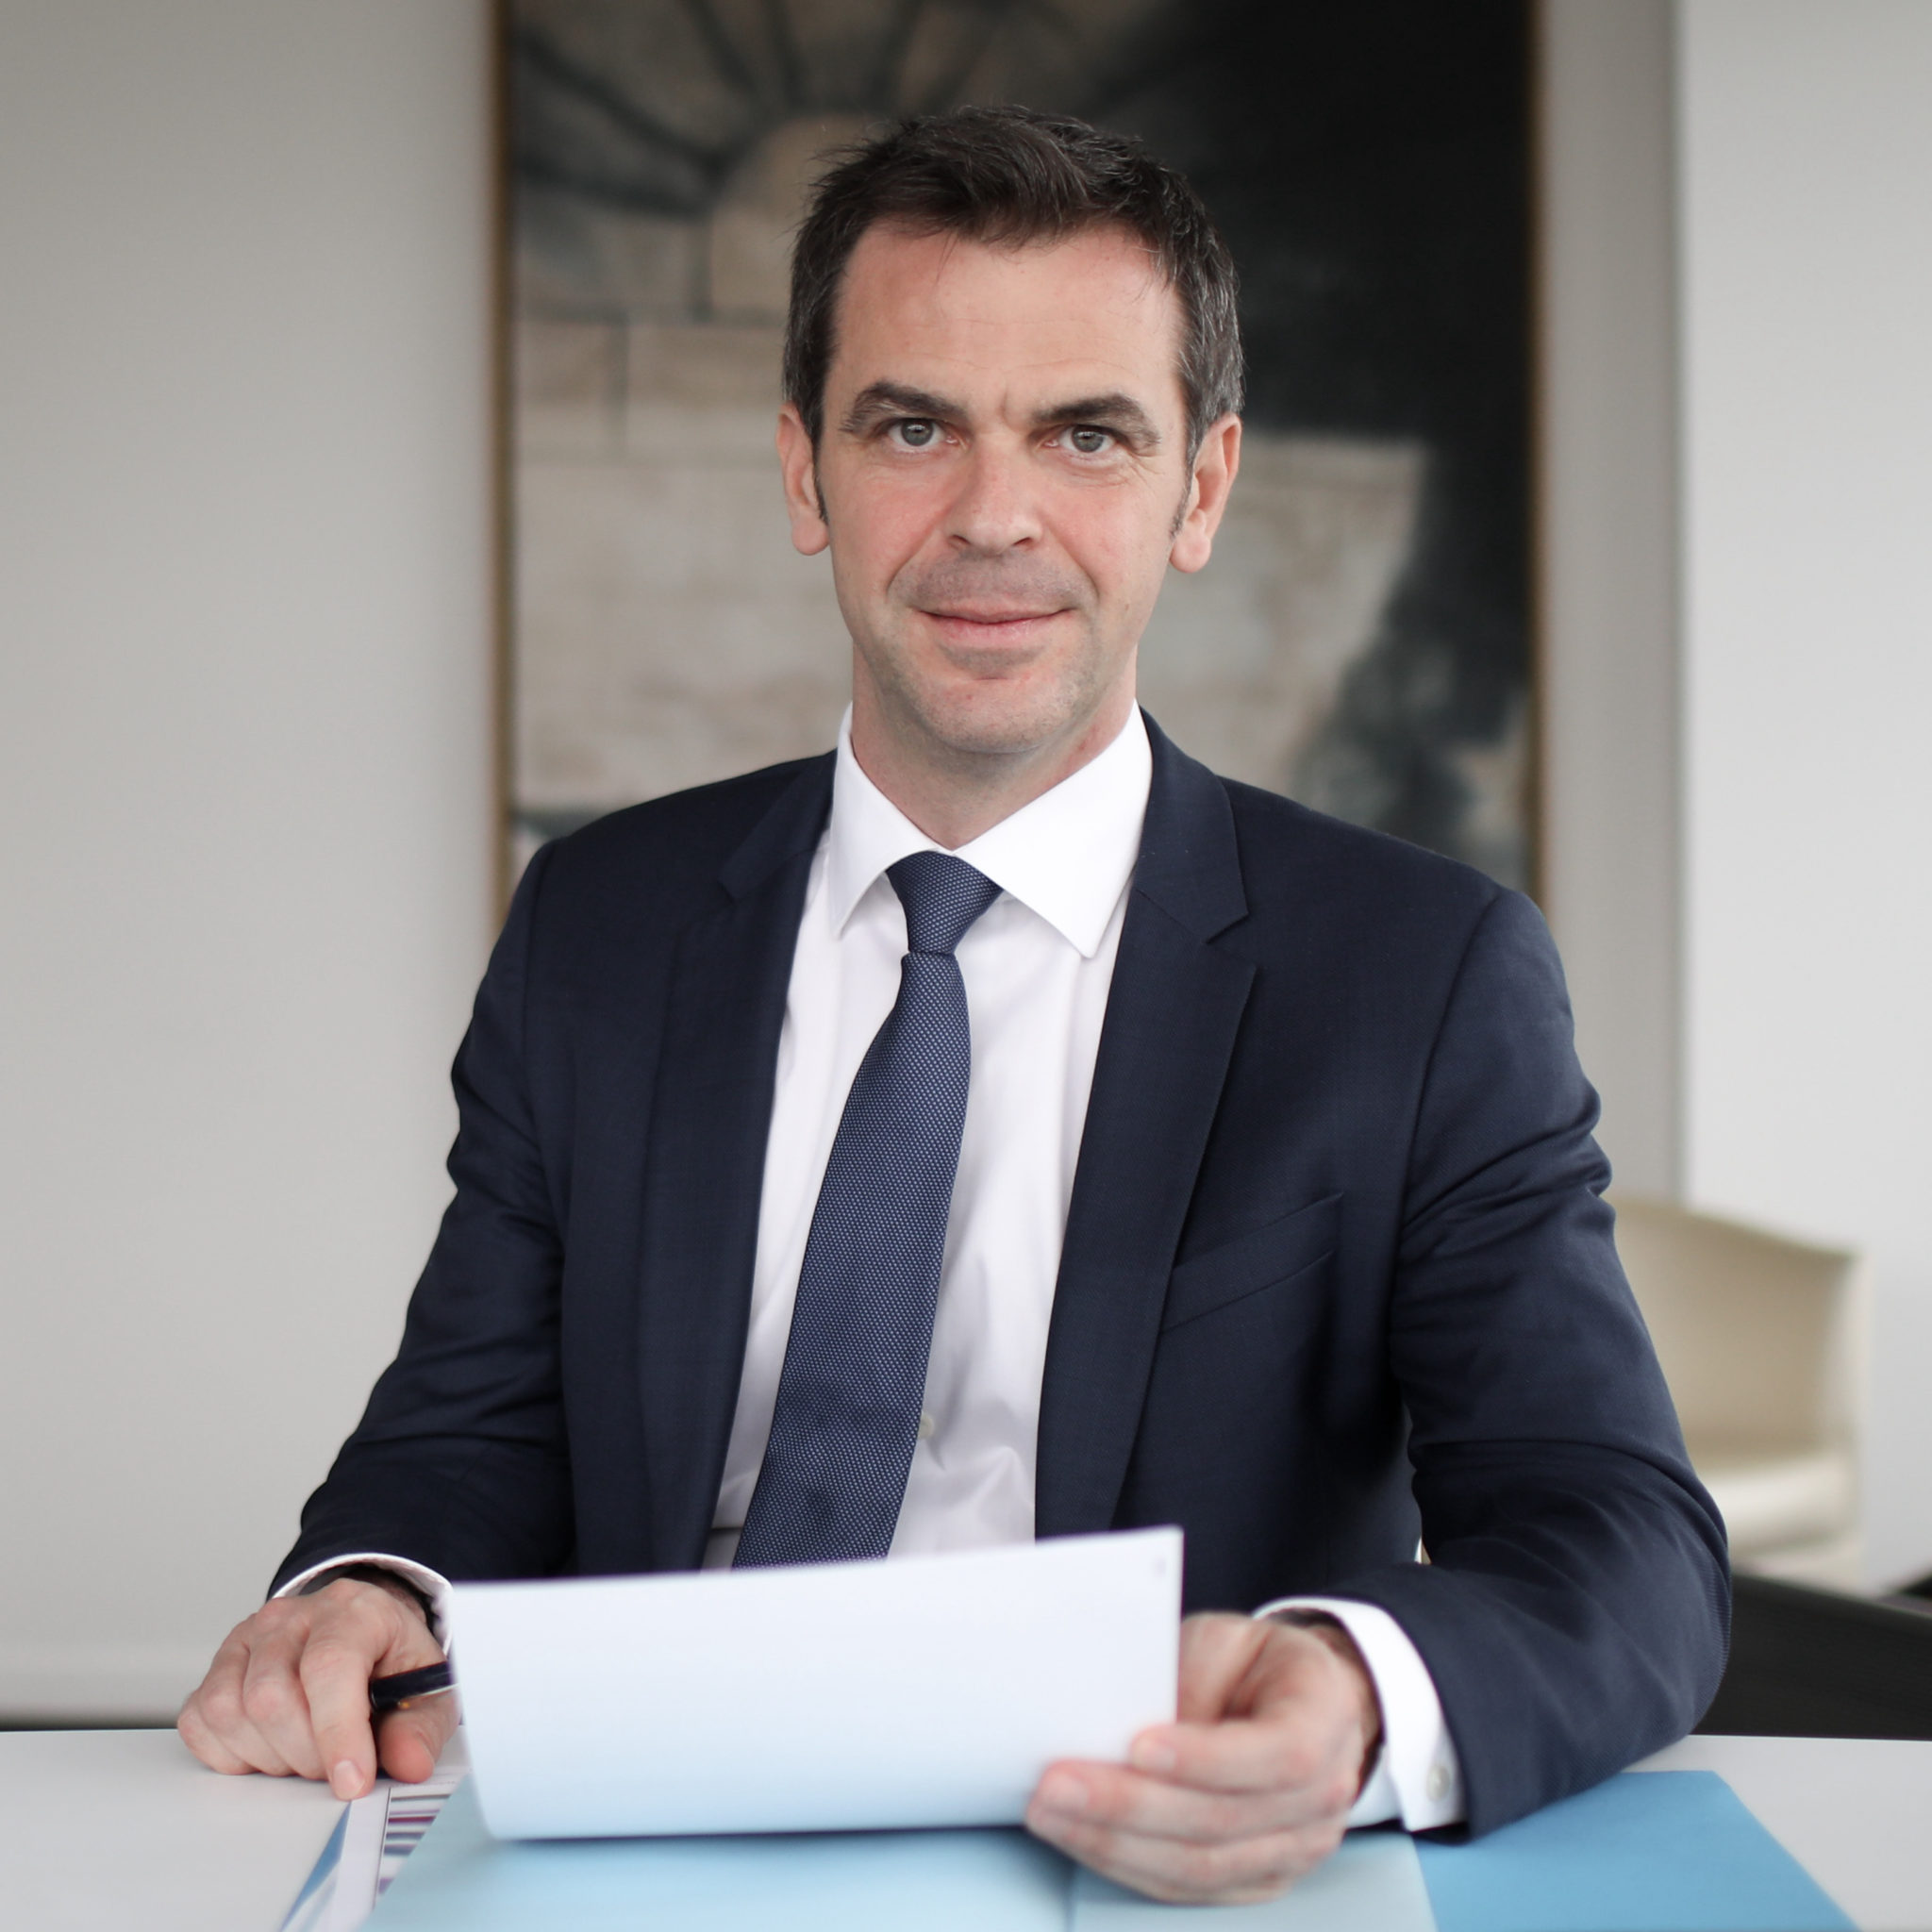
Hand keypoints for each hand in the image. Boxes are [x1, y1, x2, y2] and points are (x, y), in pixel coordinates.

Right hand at [177, 1575, 454, 1798]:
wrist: (362, 1635)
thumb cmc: (390, 1662)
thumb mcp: (426, 1689)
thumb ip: (420, 1726)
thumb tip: (410, 1764)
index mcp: (353, 1609)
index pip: (330, 1666)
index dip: (338, 1732)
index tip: (352, 1782)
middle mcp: (293, 1616)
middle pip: (272, 1698)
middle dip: (306, 1754)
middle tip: (335, 1763)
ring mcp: (248, 1639)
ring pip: (231, 1712)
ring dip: (270, 1756)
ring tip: (306, 1751)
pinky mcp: (217, 1668)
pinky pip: (200, 1722)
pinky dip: (232, 1753)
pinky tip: (271, 1747)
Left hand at [1025, 1611, 1381, 1903]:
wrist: (1301, 1704)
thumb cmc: (1258, 1665)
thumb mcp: (1228, 1639)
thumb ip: (1191, 1676)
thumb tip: (1127, 1724)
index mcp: (1325, 1721)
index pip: (1276, 1755)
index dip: (1204, 1757)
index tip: (1136, 1745)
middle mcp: (1322, 1799)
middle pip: (1223, 1821)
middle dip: (1130, 1806)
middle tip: (1058, 1783)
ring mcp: (1294, 1850)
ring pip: (1199, 1866)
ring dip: (1115, 1843)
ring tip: (1052, 1813)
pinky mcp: (1255, 1879)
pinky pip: (1187, 1887)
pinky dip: (1127, 1863)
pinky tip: (1081, 1838)